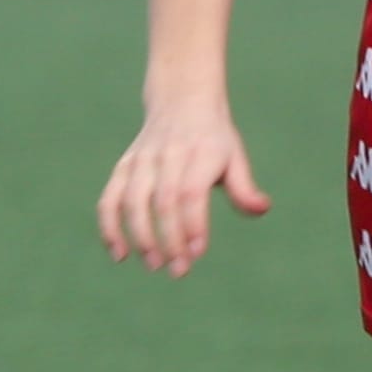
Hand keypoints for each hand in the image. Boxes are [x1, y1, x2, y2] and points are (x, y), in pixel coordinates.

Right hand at [97, 100, 270, 278]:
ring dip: (141, 237)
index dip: (192, 224)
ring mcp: (142, 161)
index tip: (197, 253)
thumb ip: (244, 187)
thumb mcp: (234, 156)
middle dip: (170, 239)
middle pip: (164, 202)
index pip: (191, 192)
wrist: (180, 101)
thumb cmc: (214, 140)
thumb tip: (261, 208)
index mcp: (202, 152)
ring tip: (154, 264)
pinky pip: (110, 199)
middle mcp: (169, 155)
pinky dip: (110, 227)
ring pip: (133, 202)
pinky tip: (120, 254)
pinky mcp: (123, 168)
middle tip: (178, 270)